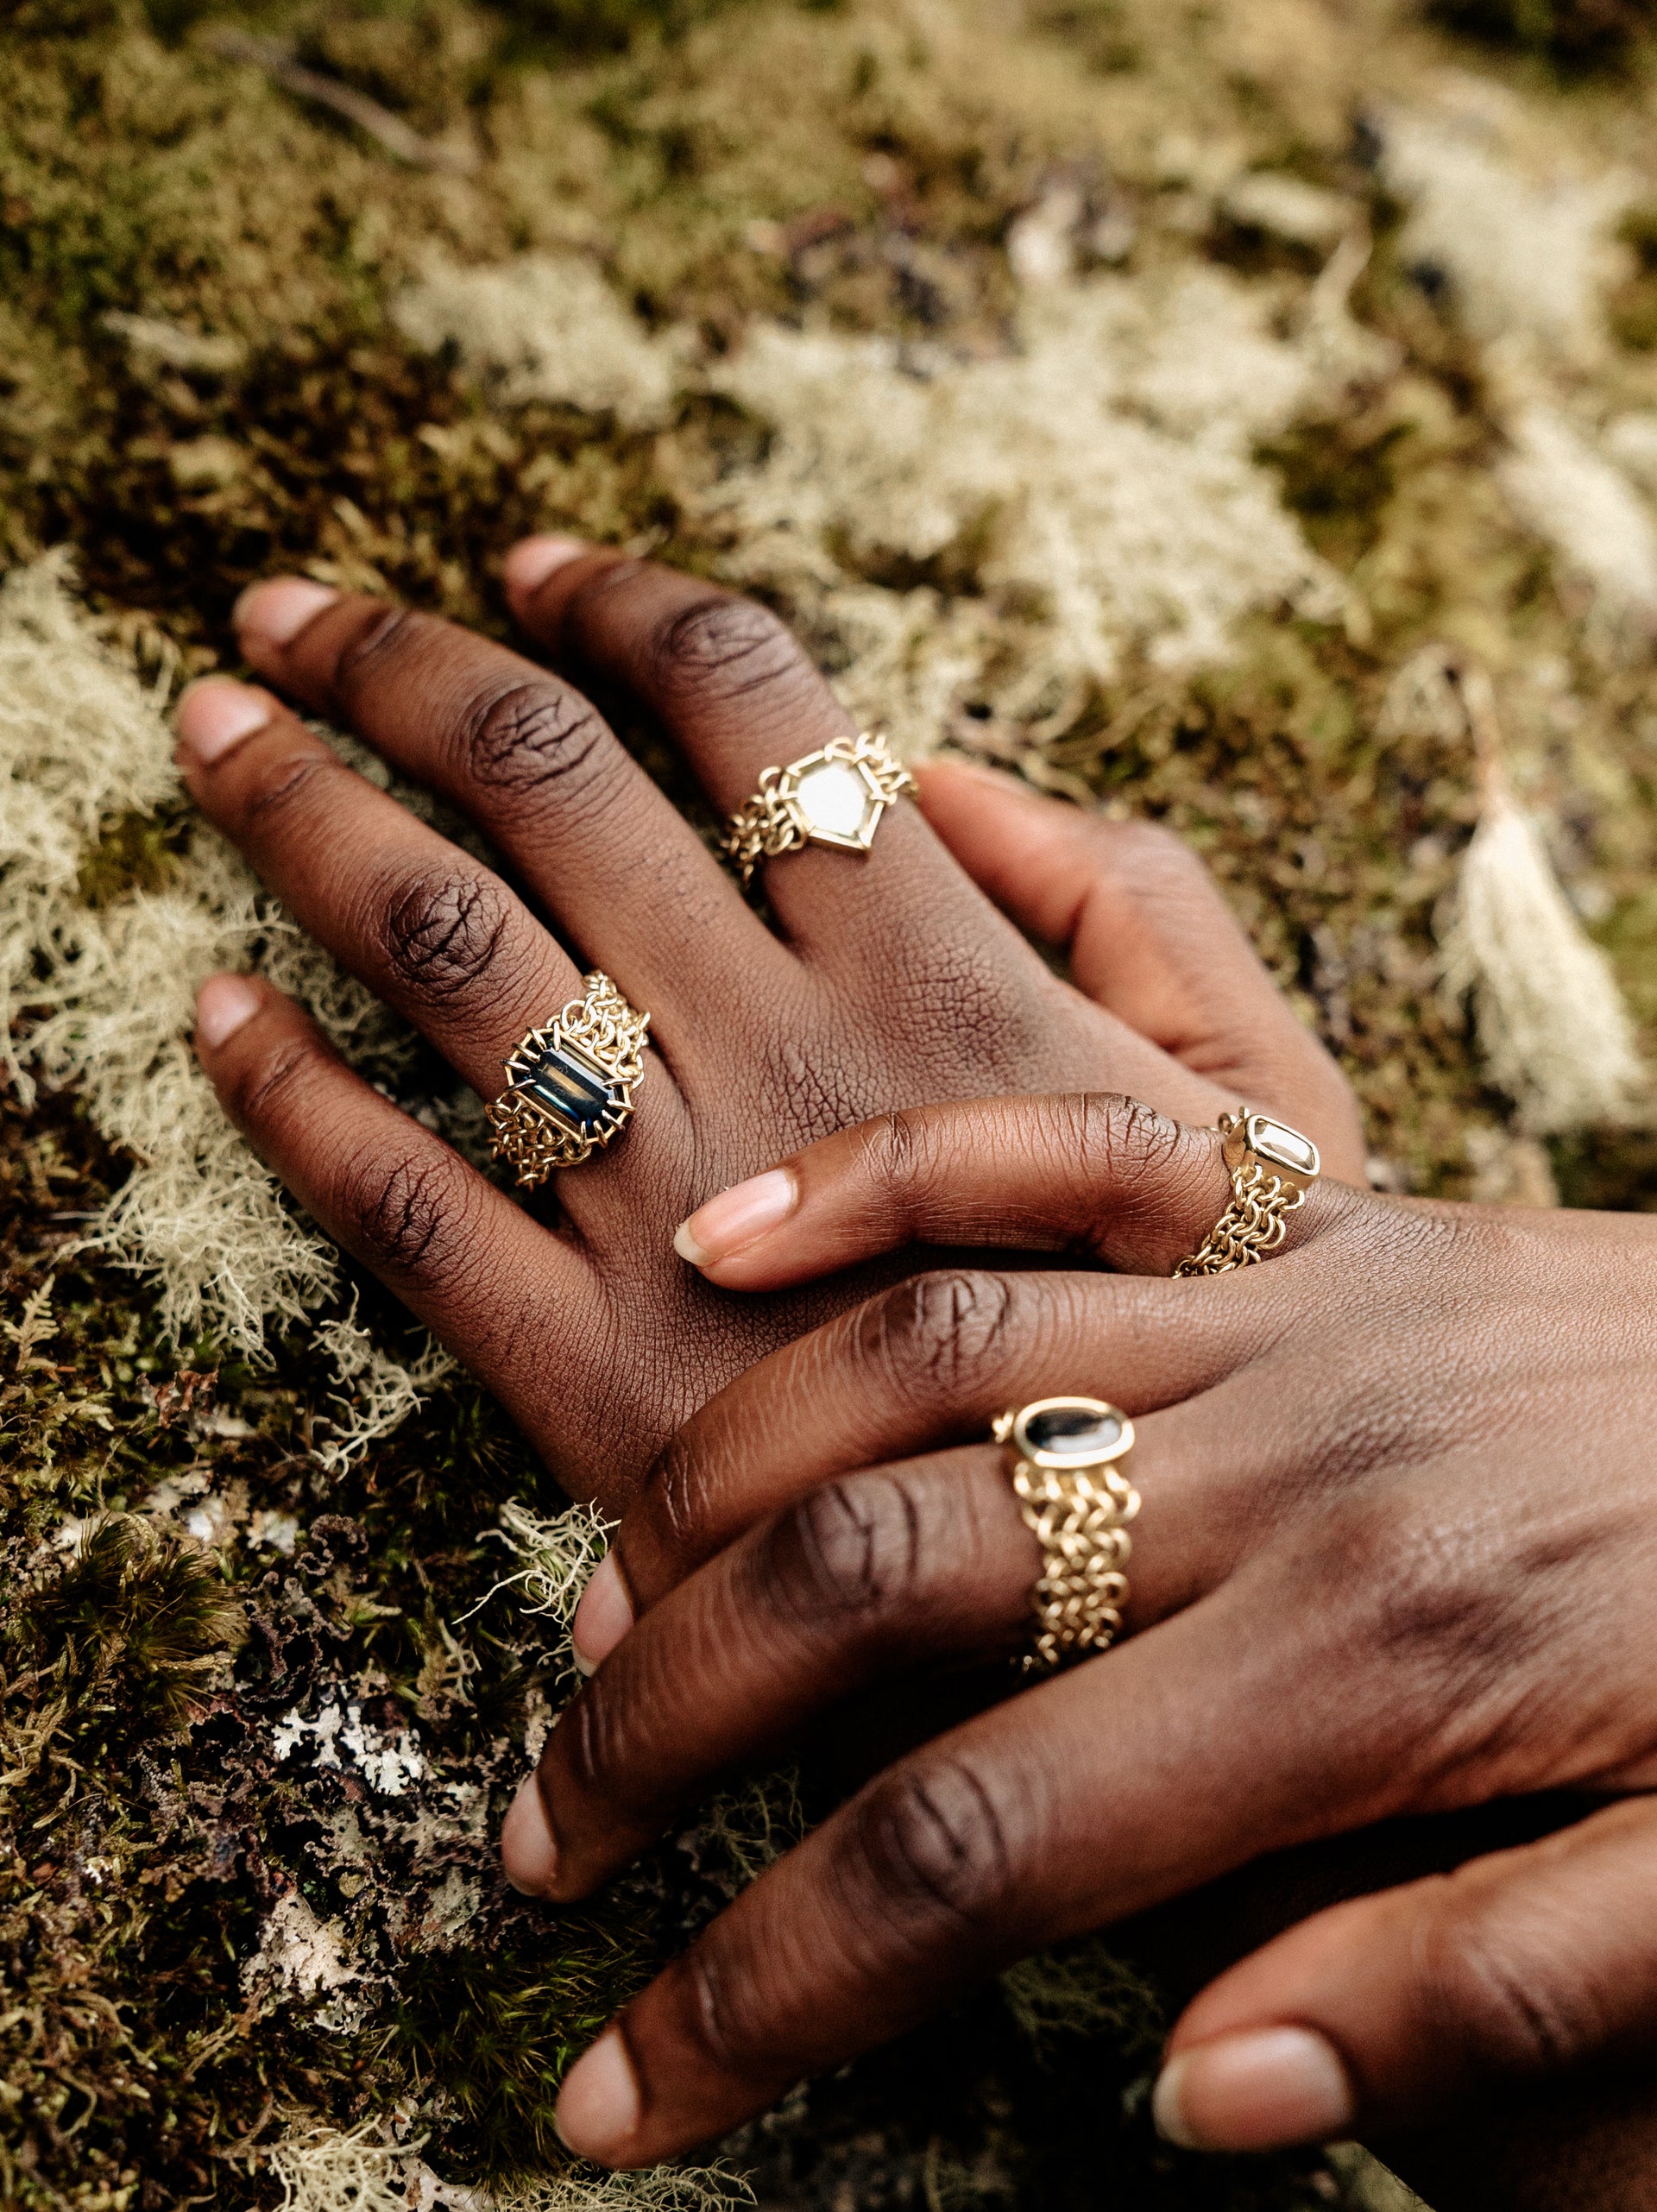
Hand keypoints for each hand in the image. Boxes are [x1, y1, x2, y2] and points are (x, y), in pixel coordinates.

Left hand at [181, 540, 1362, 1502]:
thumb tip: (952, 776)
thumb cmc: (1216, 1358)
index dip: (613, 609)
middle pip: (540, 782)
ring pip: (444, 955)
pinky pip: (399, 1205)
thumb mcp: (1269, 1113)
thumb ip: (1140, 910)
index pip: (745, 703)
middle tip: (277, 619)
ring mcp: (665, 1206)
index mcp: (938, 967)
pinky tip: (214, 1019)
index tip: (522, 571)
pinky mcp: (583, 1371)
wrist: (1137, 1614)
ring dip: (303, 821)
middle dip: (390, 668)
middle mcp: (780, 1051)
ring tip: (212, 740)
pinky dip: (289, 1098)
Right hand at [504, 1093, 1656, 2176]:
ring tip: (597, 1619)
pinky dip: (878, 1187)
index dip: (770, 1986)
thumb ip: (1457, 2010)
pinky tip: (728, 1245)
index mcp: (1367, 1673)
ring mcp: (1282, 1308)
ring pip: (921, 1359)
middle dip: (671, 1726)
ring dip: (715, 1483)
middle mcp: (1283, 1470)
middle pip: (885, 1578)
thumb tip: (1185, 2098)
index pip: (982, 1843)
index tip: (623, 2090)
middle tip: (545, 1841)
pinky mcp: (1298, 1206)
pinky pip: (1055, 1157)